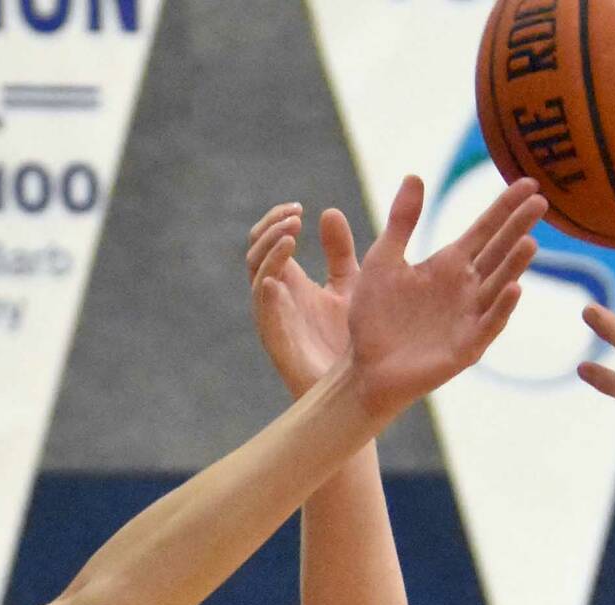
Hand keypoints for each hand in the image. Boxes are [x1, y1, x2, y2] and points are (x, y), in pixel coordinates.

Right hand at [246, 201, 359, 399]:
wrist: (359, 386)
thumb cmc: (350, 339)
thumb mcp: (350, 284)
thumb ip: (339, 252)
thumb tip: (327, 212)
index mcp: (290, 280)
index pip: (269, 241)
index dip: (276, 220)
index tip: (299, 207)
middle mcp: (276, 296)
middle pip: (256, 253)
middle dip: (270, 230)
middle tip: (295, 217)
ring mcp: (274, 318)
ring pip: (256, 277)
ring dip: (269, 253)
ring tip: (291, 235)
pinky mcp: (278, 342)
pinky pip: (263, 314)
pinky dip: (266, 292)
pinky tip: (278, 276)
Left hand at [341, 176, 544, 420]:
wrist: (363, 367)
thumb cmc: (373, 316)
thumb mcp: (383, 261)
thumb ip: (401, 222)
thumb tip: (415, 175)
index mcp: (448, 264)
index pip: (485, 229)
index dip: (505, 206)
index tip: (530, 182)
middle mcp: (466, 287)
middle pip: (499, 251)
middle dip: (518, 227)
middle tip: (542, 201)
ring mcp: (469, 316)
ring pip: (499, 285)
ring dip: (515, 265)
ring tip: (530, 241)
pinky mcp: (466, 346)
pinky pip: (488, 324)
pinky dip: (502, 308)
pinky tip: (514, 288)